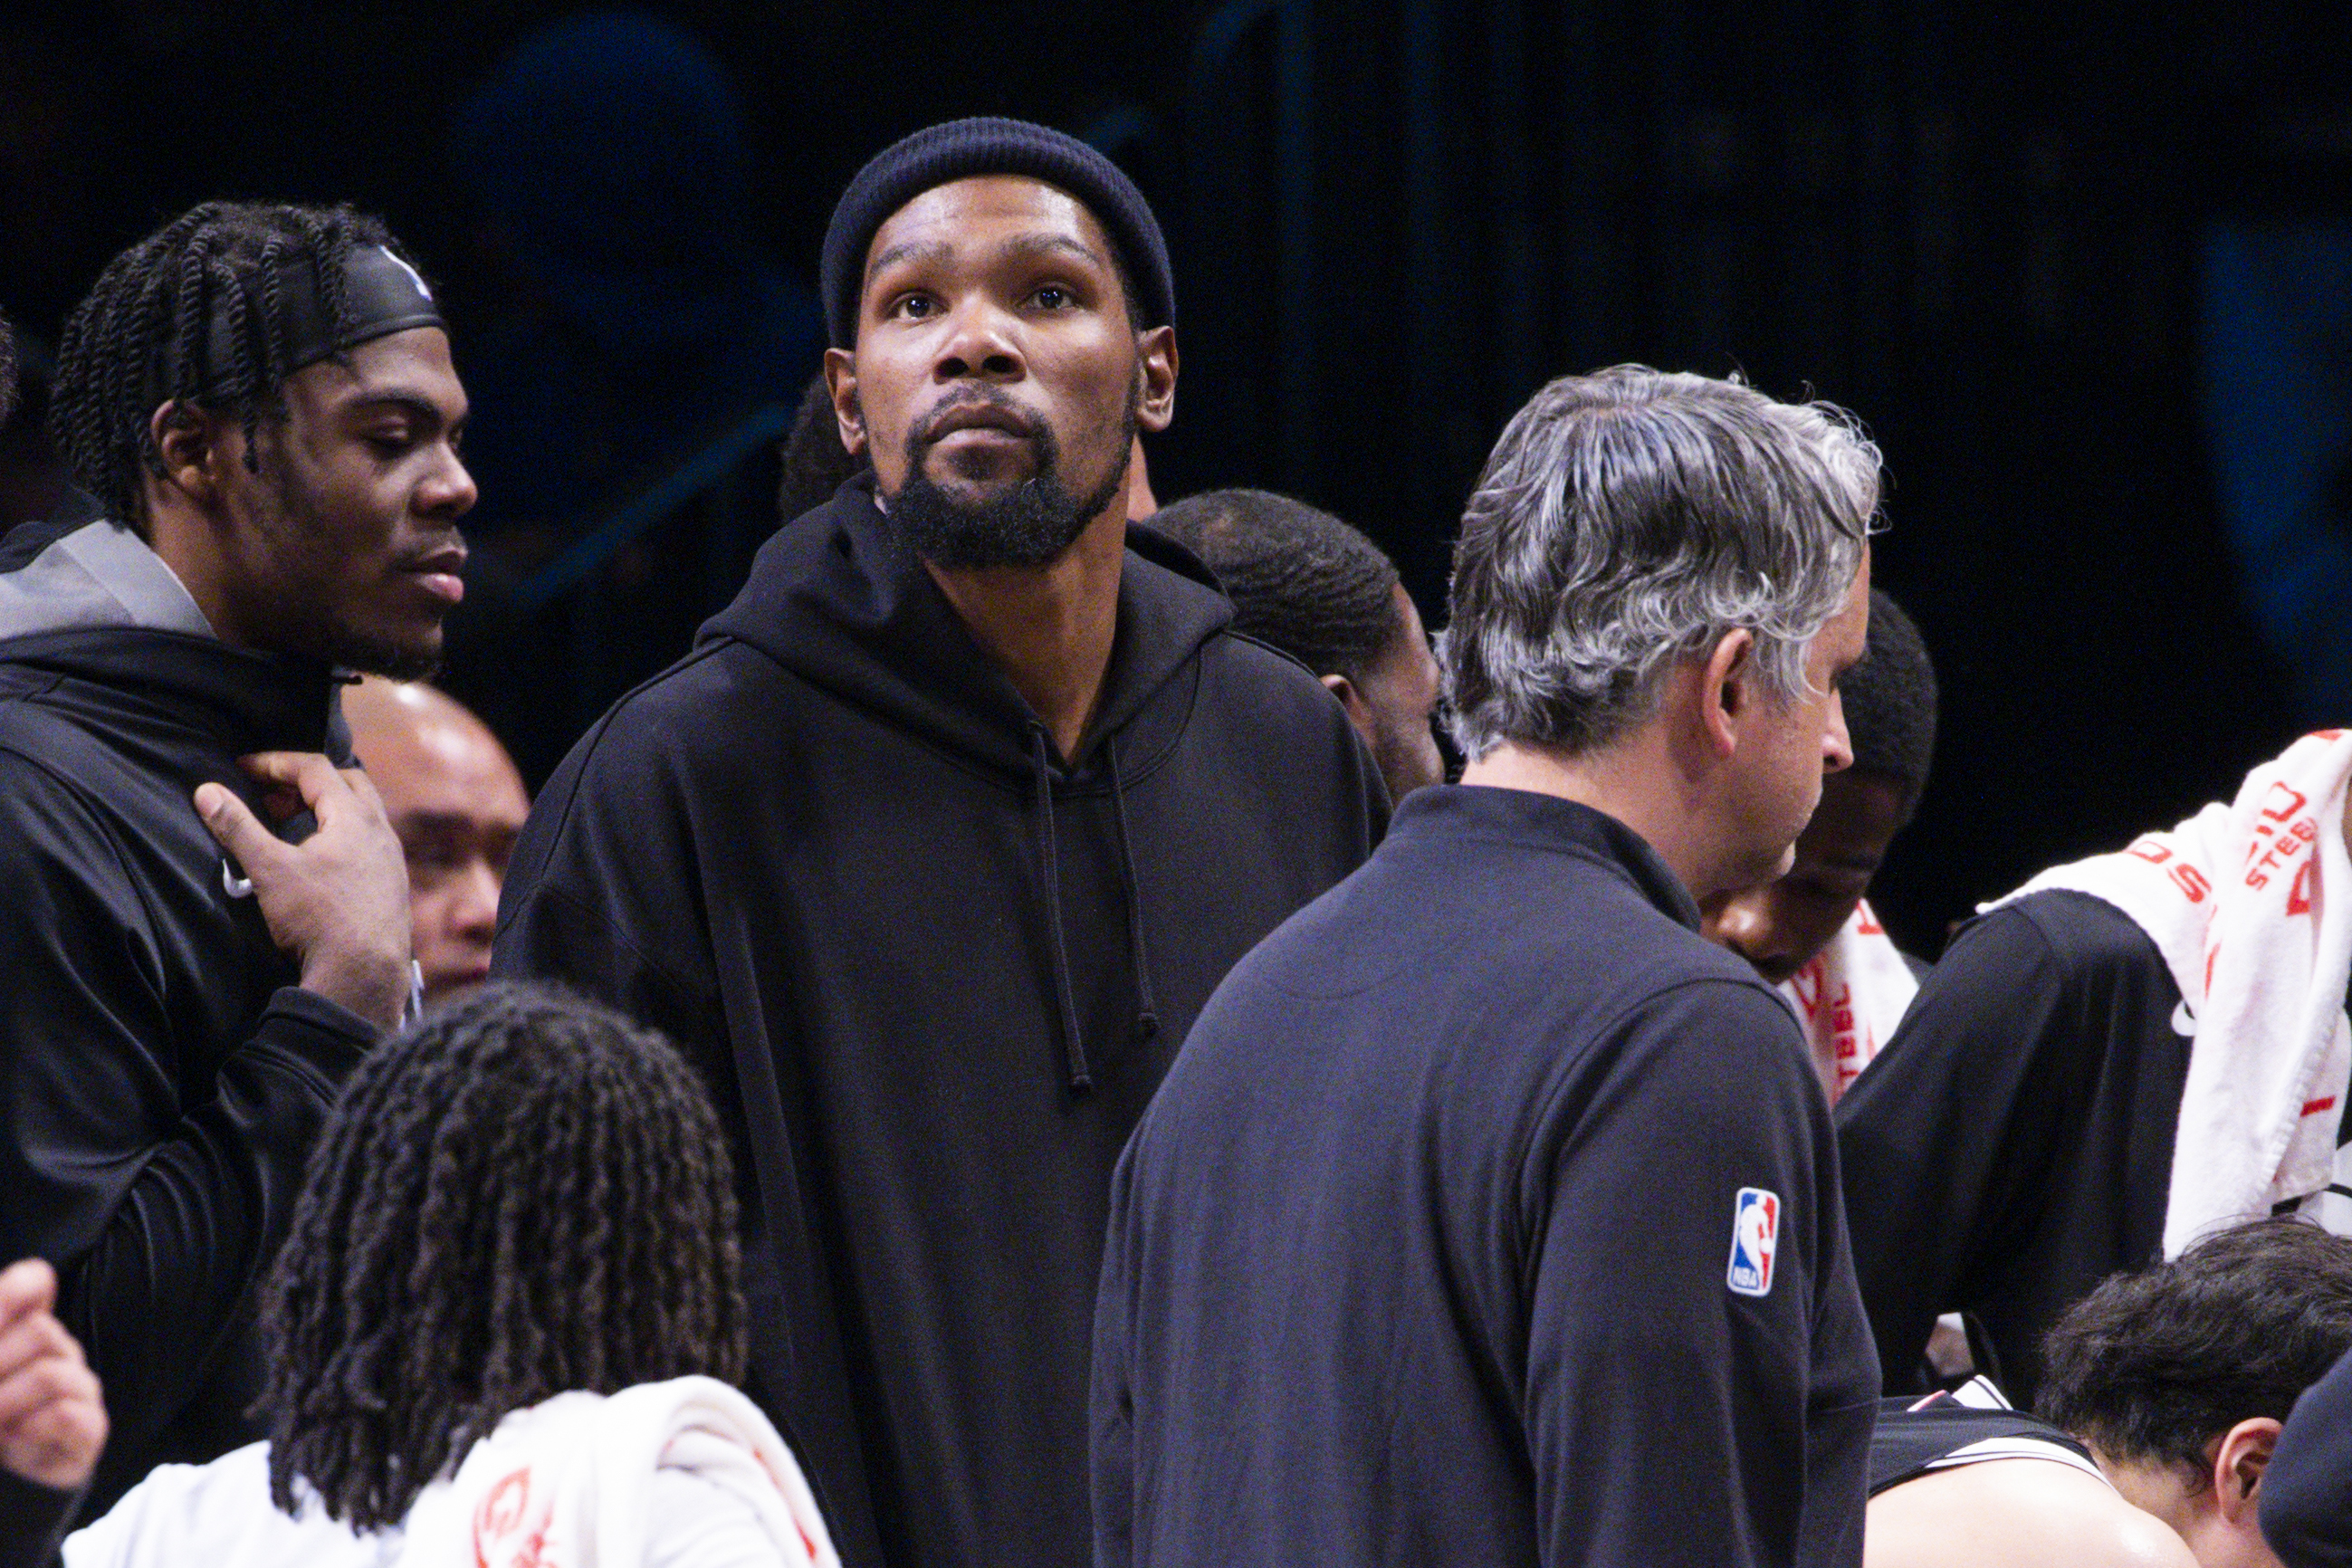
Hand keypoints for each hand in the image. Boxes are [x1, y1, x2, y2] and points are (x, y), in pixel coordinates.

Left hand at [0, 1259, 104, 1491]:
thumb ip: (3, 1319)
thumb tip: (38, 1274)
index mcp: (21, 1334)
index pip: (33, 1286)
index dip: (16, 1292)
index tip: (9, 1311)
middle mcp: (57, 1354)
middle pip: (43, 1333)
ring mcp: (78, 1390)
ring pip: (54, 1372)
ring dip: (8, 1403)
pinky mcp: (91, 1430)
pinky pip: (71, 1411)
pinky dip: (35, 1427)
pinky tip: (16, 1441)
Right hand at [195, 752, 412, 1030]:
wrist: (364, 974)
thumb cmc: (320, 917)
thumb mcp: (270, 870)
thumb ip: (238, 828)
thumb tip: (206, 791)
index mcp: (355, 817)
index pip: (316, 768)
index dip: (275, 762)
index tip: (243, 767)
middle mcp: (381, 831)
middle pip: (346, 783)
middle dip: (305, 781)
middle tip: (269, 795)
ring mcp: (391, 858)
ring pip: (360, 814)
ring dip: (324, 808)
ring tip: (287, 822)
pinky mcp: (392, 885)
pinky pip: (366, 843)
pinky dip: (339, 835)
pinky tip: (317, 859)